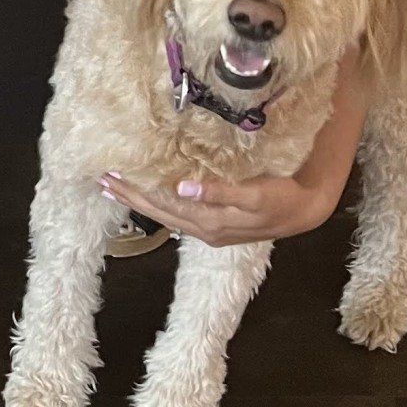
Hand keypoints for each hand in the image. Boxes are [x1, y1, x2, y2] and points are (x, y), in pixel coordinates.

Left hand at [99, 168, 339, 245]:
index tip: (111, 176)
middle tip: (101, 180)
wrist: (304, 212)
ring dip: (139, 202)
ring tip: (114, 188)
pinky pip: (177, 216)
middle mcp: (204, 229)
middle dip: (129, 196)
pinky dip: (158, 205)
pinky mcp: (215, 225)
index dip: (135, 192)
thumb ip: (219, 193)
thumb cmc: (280, 197)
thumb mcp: (254, 195)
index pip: (161, 206)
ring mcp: (209, 230)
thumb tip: (181, 188)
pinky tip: (148, 198)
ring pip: (165, 216)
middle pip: (158, 212)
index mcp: (209, 222)